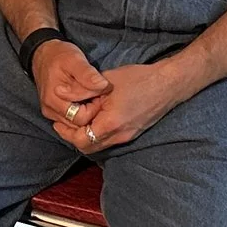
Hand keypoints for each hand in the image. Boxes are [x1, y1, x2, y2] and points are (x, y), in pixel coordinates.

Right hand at [30, 38, 110, 130]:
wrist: (43, 55)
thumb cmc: (60, 56)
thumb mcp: (75, 59)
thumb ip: (88, 74)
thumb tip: (103, 85)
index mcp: (54, 98)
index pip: (81, 117)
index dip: (95, 107)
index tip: (100, 93)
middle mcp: (50, 109)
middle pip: (78, 124)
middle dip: (91, 111)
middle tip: (97, 95)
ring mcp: (50, 112)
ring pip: (75, 125)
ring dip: (86, 113)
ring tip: (91, 96)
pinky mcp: (52, 112)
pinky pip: (70, 121)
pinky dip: (79, 113)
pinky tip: (84, 101)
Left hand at [53, 61, 183, 154]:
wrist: (168, 84)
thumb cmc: (138, 79)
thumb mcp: (104, 81)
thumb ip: (80, 90)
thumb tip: (58, 92)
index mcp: (111, 123)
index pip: (80, 140)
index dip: (66, 132)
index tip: (58, 121)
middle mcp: (119, 135)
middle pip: (88, 148)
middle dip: (73, 137)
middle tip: (63, 123)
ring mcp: (127, 137)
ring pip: (98, 146)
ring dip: (85, 136)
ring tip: (77, 120)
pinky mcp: (132, 134)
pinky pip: (109, 141)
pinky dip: (97, 134)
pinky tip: (94, 119)